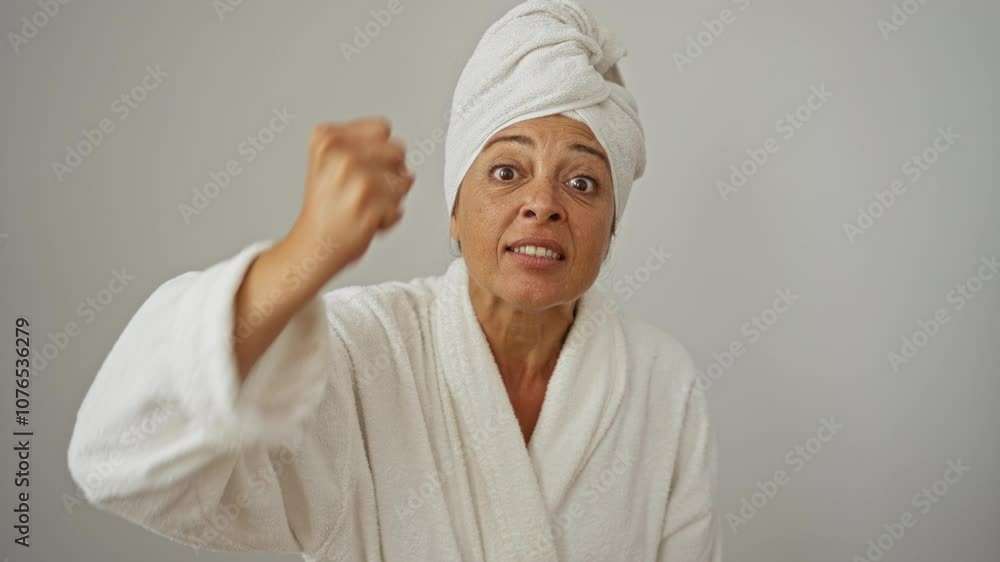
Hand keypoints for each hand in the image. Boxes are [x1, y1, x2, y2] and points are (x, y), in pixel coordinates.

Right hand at [287, 116, 413, 278]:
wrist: (314, 244)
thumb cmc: (326, 205)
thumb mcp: (329, 159)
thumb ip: (361, 142)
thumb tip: (400, 151)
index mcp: (327, 137)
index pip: (382, 128)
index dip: (379, 150)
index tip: (361, 168)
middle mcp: (341, 154)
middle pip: (398, 151)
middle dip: (390, 172)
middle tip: (364, 190)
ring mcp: (356, 179)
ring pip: (404, 180)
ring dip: (391, 197)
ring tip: (364, 205)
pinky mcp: (370, 206)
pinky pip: (400, 208)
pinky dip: (388, 219)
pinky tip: (365, 221)